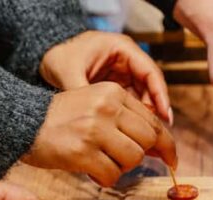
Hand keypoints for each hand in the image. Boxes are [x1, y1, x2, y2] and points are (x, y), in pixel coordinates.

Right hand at [22, 83, 176, 186]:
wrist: (23, 122)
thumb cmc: (63, 119)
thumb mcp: (97, 106)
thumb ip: (127, 121)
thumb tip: (160, 148)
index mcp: (113, 93)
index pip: (153, 121)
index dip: (166, 144)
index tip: (172, 159)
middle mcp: (106, 108)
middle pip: (148, 141)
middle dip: (141, 156)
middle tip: (124, 160)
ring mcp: (94, 130)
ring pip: (133, 159)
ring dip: (121, 167)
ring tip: (101, 161)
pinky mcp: (82, 152)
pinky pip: (112, 175)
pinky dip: (105, 179)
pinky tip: (91, 170)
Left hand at [40, 31, 170, 122]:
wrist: (48, 54)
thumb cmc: (59, 56)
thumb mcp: (69, 73)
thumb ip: (84, 93)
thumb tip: (95, 119)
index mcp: (122, 48)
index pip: (150, 72)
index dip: (160, 95)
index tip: (164, 116)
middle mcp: (128, 60)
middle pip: (151, 87)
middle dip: (155, 111)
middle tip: (157, 134)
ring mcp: (124, 73)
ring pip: (144, 98)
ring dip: (146, 118)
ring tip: (146, 139)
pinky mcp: (118, 87)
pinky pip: (132, 104)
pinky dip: (134, 119)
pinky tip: (133, 135)